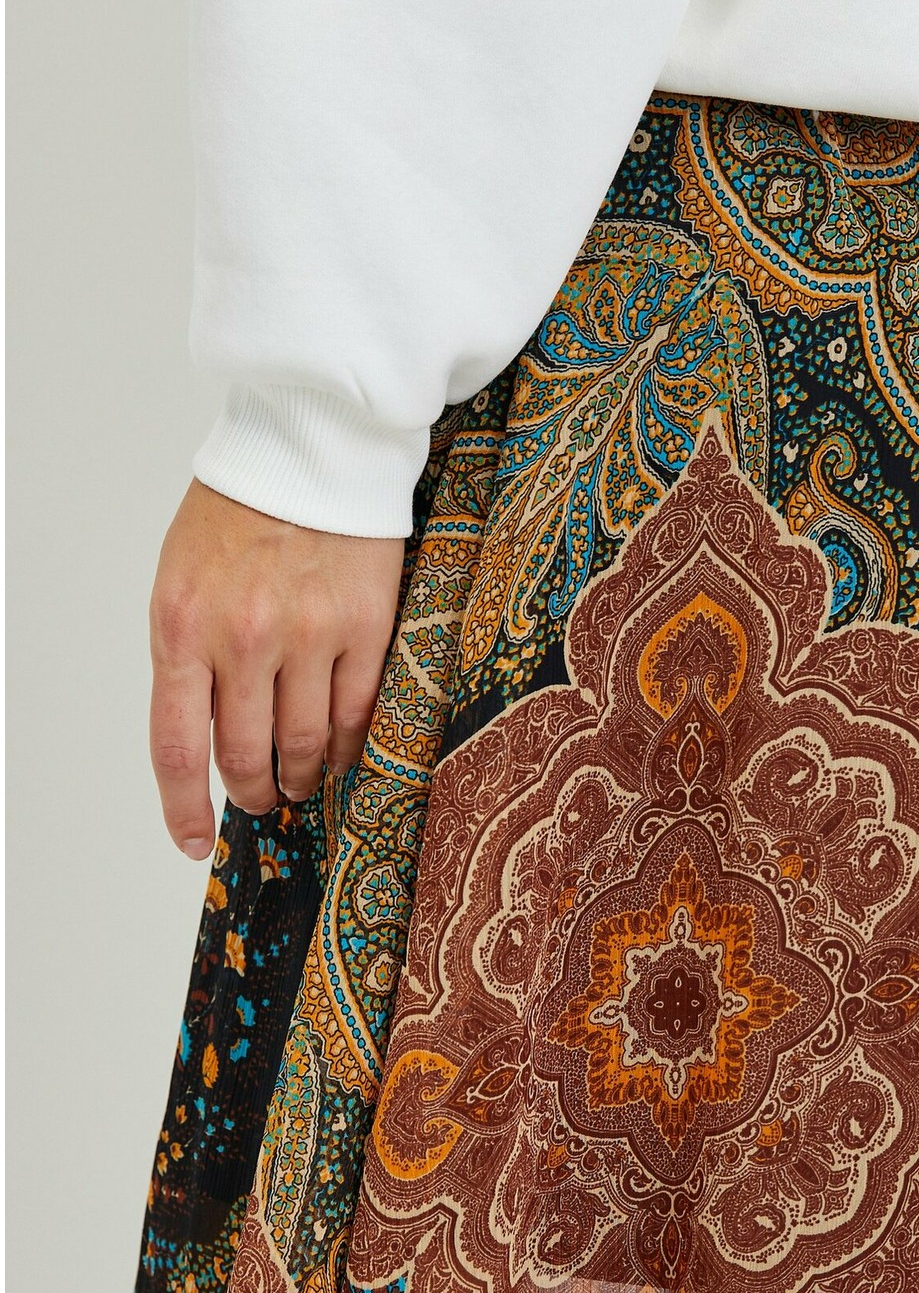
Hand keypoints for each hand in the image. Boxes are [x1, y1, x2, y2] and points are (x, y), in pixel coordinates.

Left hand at [149, 480, 403, 857]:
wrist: (309, 452)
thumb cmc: (240, 514)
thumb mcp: (182, 583)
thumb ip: (188, 659)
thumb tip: (206, 737)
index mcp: (183, 627)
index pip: (178, 745)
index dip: (185, 807)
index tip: (193, 841)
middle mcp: (244, 638)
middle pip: (247, 756)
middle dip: (252, 791)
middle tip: (260, 798)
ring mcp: (311, 636)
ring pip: (306, 745)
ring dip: (301, 777)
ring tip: (300, 781)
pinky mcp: (367, 629)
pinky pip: (358, 715)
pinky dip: (346, 747)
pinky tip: (338, 753)